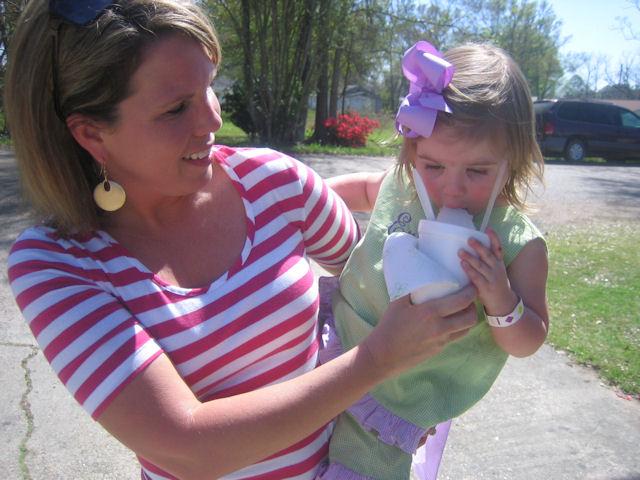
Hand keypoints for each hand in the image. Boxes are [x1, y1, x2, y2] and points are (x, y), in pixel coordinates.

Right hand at [362, 285, 476, 377]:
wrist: (383, 355)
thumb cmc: (388, 326)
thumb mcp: (398, 303)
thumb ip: (412, 290)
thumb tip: (421, 274)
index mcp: (430, 313)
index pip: (461, 301)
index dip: (471, 292)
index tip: (471, 284)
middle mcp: (439, 327)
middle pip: (470, 317)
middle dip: (474, 306)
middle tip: (468, 298)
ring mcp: (441, 341)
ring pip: (466, 329)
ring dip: (468, 318)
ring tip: (462, 309)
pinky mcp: (439, 349)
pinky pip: (455, 337)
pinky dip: (458, 327)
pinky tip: (450, 321)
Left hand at [459, 227, 517, 315]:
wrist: (504, 304)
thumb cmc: (495, 284)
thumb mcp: (495, 271)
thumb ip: (486, 261)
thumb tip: (470, 248)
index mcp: (499, 263)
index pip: (498, 248)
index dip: (494, 238)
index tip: (488, 229)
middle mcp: (497, 269)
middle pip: (488, 255)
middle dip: (479, 246)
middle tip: (469, 239)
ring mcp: (492, 278)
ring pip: (481, 266)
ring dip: (470, 258)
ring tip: (460, 251)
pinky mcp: (486, 288)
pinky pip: (477, 278)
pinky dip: (470, 270)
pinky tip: (462, 265)